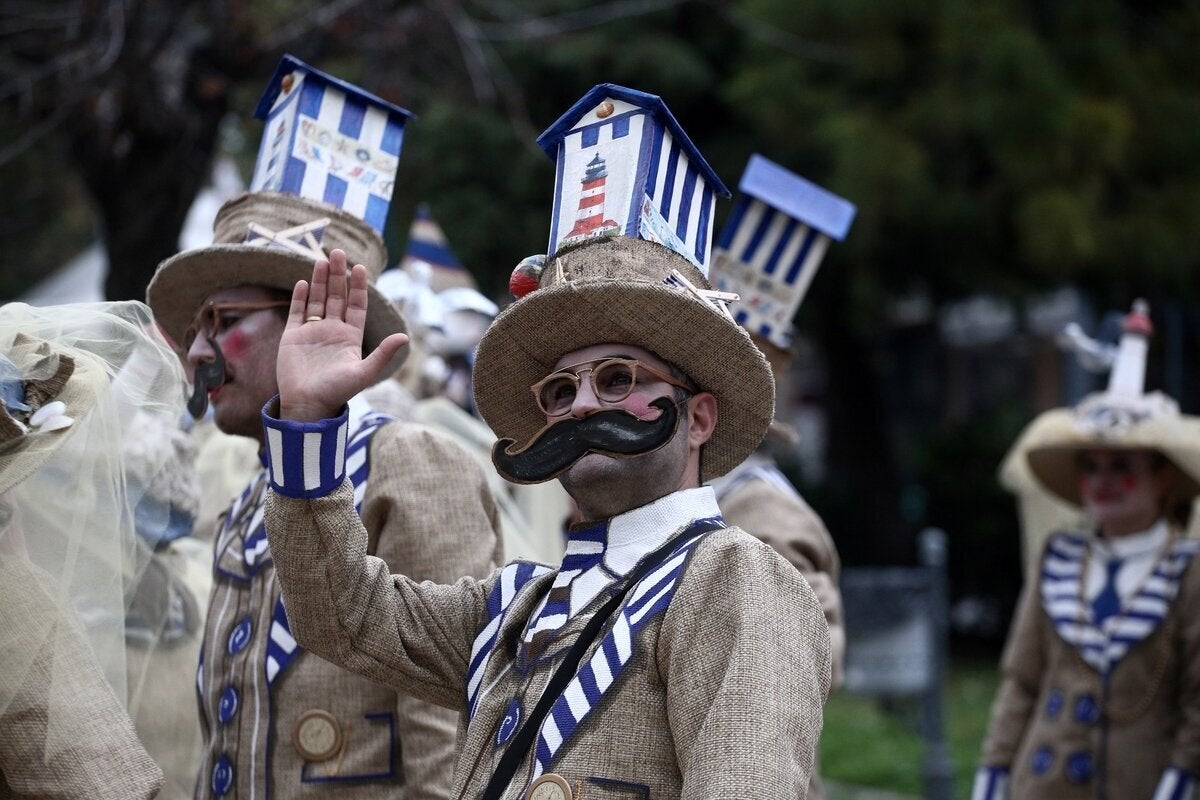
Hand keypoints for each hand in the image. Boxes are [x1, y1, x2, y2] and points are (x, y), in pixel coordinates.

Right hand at [277, 249, 407, 420]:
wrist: (308, 405)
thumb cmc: (337, 392)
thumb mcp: (363, 372)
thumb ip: (382, 354)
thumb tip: (405, 337)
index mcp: (350, 337)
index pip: (356, 305)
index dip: (357, 287)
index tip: (359, 268)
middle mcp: (332, 331)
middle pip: (336, 297)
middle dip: (337, 275)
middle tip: (337, 253)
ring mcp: (312, 333)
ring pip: (317, 300)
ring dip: (319, 281)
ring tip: (322, 260)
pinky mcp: (292, 337)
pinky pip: (297, 312)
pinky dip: (300, 298)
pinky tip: (303, 283)